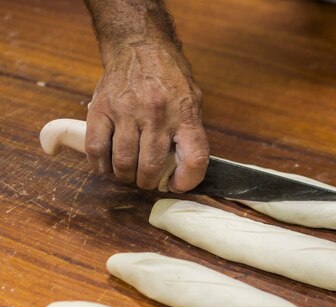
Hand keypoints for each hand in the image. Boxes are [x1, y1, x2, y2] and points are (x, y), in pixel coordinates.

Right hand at [85, 42, 208, 191]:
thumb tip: (182, 171)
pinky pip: (96, 148)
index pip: (194, 159)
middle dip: (148, 182)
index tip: (176, 185)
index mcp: (185, 115)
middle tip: (146, 180)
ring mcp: (127, 111)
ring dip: (125, 176)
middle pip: (151, 167)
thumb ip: (190, 134)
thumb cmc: (170, 79)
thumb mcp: (192, 102)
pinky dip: (100, 165)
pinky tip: (106, 166)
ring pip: (123, 162)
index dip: (187, 181)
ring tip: (128, 174)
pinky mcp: (101, 108)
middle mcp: (157, 114)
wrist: (140, 47)